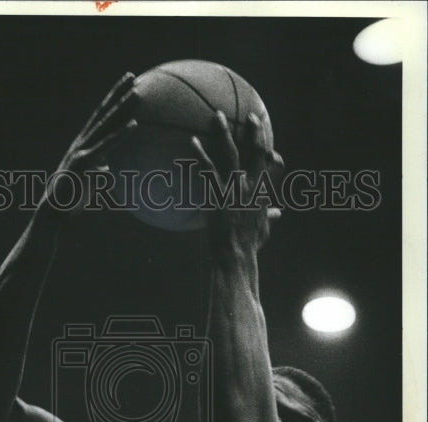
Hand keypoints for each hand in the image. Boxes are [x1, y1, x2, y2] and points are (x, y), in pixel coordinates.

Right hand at [38, 72, 137, 215]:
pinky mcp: (84, 162)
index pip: (100, 118)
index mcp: (84, 144)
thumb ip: (99, 171)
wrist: (53, 212)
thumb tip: (107, 170)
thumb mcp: (89, 181)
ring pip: (105, 124)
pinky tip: (134, 125)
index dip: (112, 100)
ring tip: (137, 93)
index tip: (125, 85)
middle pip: (103, 113)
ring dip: (121, 108)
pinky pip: (106, 146)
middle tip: (131, 75)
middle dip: (117, 93)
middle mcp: (82, 142)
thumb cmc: (70, 199)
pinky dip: (120, 135)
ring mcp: (82, 150)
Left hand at [191, 111, 283, 253]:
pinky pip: (208, 169)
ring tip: (217, 116)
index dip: (271, 153)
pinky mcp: (218, 194)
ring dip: (224, 133)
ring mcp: (235, 188)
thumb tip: (279, 213)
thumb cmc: (249, 246)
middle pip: (255, 151)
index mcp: (263, 192)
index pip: (273, 166)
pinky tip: (192, 141)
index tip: (268, 145)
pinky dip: (200, 154)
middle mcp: (252, 186)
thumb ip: (270, 217)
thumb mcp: (263, 230)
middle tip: (251, 116)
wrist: (236, 255)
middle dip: (254, 132)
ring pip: (231, 153)